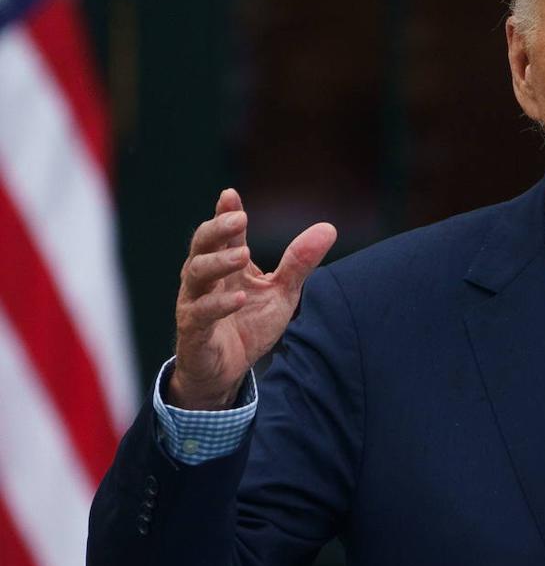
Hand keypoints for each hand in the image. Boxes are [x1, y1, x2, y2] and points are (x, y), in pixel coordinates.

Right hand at [171, 188, 336, 409]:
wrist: (226, 371)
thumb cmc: (248, 325)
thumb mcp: (281, 292)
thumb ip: (299, 262)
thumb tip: (328, 227)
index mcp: (227, 266)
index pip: (223, 234)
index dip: (225, 213)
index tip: (231, 194)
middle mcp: (206, 280)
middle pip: (202, 246)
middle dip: (217, 229)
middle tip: (238, 218)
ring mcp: (195, 303)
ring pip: (196, 274)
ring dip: (218, 263)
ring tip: (242, 255)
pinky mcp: (194, 331)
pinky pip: (200, 314)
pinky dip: (219, 305)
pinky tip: (238, 298)